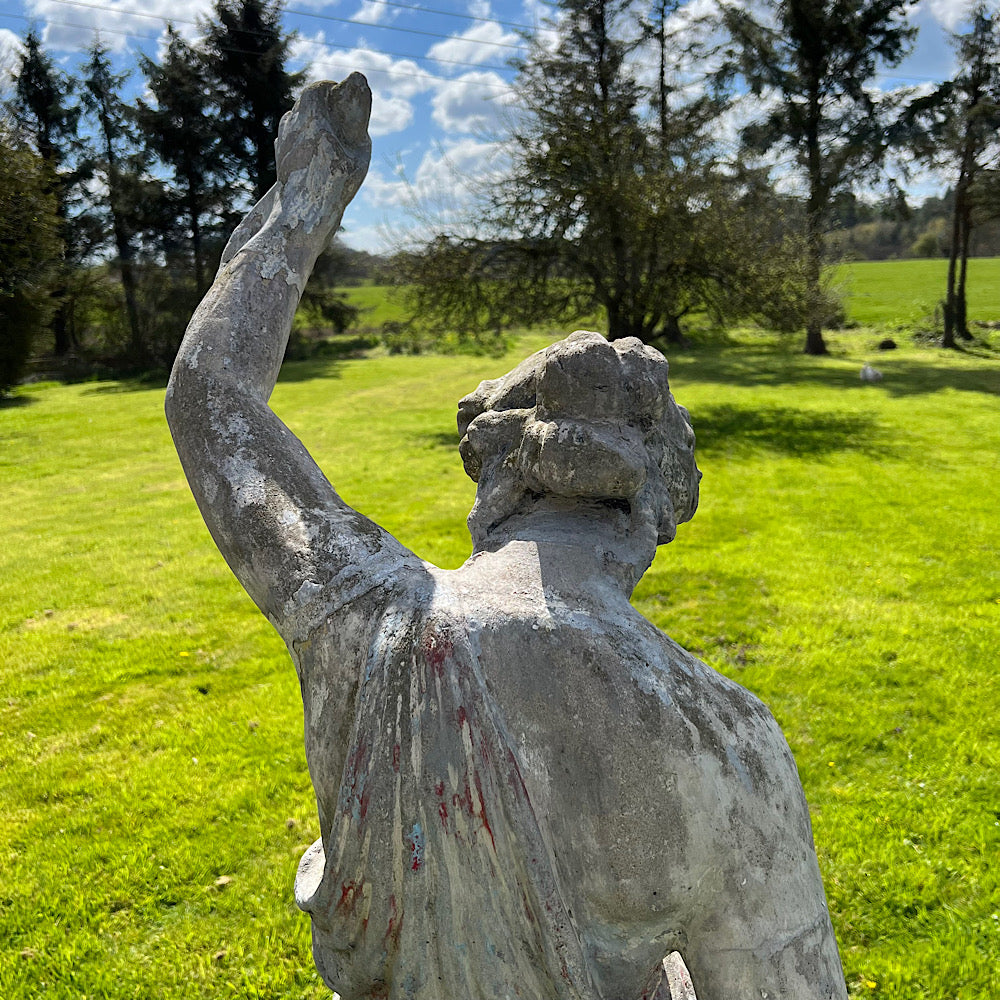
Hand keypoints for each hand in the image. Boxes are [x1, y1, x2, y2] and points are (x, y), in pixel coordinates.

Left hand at [275, 75, 371, 221]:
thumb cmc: (335, 184)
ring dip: (314, 122)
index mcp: (310, 116)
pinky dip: (306, 138)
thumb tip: (357, 78)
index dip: (336, 91)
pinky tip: (318, 155)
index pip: (320, 88)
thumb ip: (357, 113)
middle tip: (342, 123)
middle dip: (326, 108)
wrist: (304, 214)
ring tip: (331, 141)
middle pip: (307, 102)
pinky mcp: (280, 153)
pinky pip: (293, 135)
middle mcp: (292, 123)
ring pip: (298, 118)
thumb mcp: (357, 149)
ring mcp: (283, 138)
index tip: (348, 102)